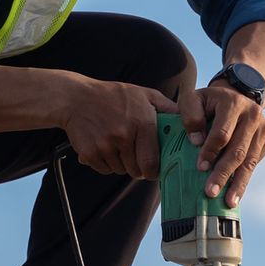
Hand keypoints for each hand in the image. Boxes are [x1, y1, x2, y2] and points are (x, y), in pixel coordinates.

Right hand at [58, 76, 173, 179]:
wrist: (76, 98)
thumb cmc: (113, 96)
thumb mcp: (144, 94)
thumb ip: (167, 108)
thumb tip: (188, 120)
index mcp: (142, 123)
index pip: (152, 162)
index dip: (154, 170)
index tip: (153, 169)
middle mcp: (124, 136)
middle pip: (136, 171)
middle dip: (138, 167)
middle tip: (135, 156)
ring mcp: (105, 146)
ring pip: (120, 170)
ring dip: (122, 163)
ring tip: (118, 145)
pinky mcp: (89, 153)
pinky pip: (105, 170)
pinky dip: (106, 163)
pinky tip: (104, 146)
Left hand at [180, 82, 264, 206]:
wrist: (236, 96)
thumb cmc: (209, 102)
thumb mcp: (194, 100)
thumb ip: (190, 116)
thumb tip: (196, 141)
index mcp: (233, 102)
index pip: (222, 133)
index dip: (210, 151)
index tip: (199, 168)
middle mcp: (252, 114)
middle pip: (237, 150)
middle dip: (223, 173)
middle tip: (210, 192)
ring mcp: (263, 128)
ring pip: (249, 160)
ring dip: (238, 183)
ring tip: (228, 202)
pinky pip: (254, 163)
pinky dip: (244, 179)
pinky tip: (235, 193)